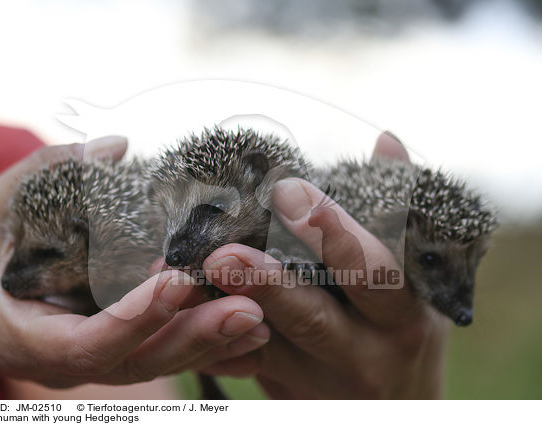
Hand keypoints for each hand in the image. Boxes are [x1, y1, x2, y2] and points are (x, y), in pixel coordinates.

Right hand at [0, 138, 268, 392]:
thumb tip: (112, 146)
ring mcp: (97, 359)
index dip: (136, 316)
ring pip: (159, 362)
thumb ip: (42, 176)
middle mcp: (71, 359)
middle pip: (140, 360)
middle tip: (249, 308)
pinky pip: (162, 351)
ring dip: (212, 343)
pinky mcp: (116, 348)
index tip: (176, 279)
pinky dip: (204, 342)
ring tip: (262, 319)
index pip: (90, 342)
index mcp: (32, 337)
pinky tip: (249, 330)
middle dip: (195, 335)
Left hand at [201, 132, 449, 398]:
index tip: (290, 190)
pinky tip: (169, 312)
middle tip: (221, 252)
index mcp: (401, 318)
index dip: (334, 234)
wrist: (399, 409)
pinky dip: (203, 339)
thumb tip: (386, 139)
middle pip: (311, 319)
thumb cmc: (403, 329)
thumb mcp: (417, 278)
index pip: (372, 274)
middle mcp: (363, 354)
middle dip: (265, 284)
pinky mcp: (283, 388)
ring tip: (176, 276)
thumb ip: (398, 209)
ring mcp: (318, 380)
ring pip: (261, 345)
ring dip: (215, 311)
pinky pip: (237, 365)